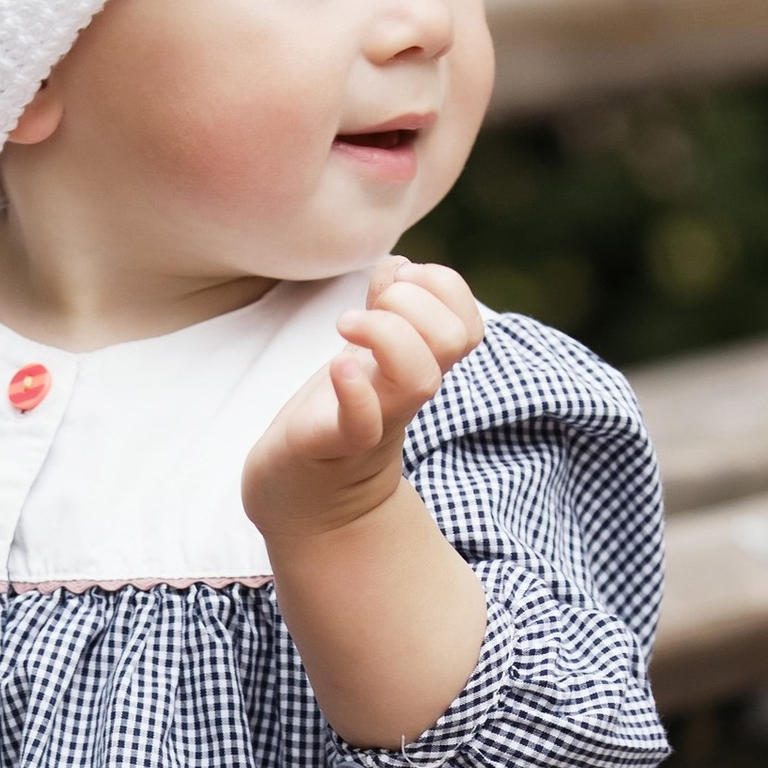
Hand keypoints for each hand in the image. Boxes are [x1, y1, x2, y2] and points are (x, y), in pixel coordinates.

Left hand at [242, 261, 484, 545]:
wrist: (301, 502)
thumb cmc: (331, 421)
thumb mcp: (362, 355)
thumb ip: (383, 309)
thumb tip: (399, 265)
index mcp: (417, 369)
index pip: (467, 324)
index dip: (443, 287)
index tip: (394, 283)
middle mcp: (405, 396)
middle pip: (454, 340)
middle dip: (415, 301)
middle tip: (367, 307)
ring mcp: (374, 422)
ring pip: (420, 378)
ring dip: (386, 333)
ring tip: (346, 327)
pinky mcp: (332, 446)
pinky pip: (361, 423)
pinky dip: (354, 391)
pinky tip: (338, 367)